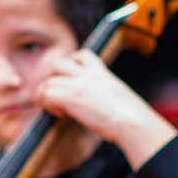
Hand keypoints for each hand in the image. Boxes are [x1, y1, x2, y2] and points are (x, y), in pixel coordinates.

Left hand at [35, 51, 177, 169]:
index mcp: (100, 72)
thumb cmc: (131, 115)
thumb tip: (101, 104)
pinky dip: (47, 104)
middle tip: (53, 93)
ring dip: (45, 93)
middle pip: (57, 63)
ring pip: (48, 80)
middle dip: (51, 77)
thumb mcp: (118, 96)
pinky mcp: (70, 98)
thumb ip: (105, 93)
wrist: (132, 122)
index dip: (70, 65)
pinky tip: (59, 114)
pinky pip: (47, 94)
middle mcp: (87, 75)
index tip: (69, 80)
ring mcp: (78, 84)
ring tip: (51, 106)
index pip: (81, 55)